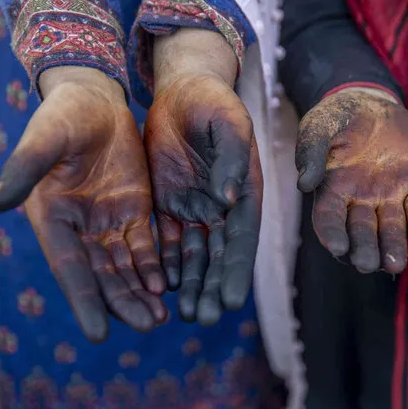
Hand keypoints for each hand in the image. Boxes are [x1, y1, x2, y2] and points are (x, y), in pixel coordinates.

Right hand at [0, 67, 166, 341]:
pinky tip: (167, 284)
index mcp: (53, 218)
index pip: (70, 268)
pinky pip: (145, 245)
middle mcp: (80, 228)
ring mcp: (109, 221)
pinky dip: (154, 265)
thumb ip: (25, 169)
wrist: (96, 100)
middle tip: (148, 325)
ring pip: (125, 266)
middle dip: (123, 302)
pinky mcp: (134, 210)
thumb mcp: (46, 138)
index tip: (98, 334)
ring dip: (141, 291)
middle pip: (103, 274)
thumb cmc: (65, 115)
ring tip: (161, 316)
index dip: (83, 300)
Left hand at [146, 29, 262, 325]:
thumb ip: (233, 158)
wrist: (182, 91)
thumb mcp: (228, 122)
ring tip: (185, 314)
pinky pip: (167, 240)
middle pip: (217, 256)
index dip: (237, 270)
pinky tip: (162, 286)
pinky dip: (166, 263)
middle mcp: (222, 208)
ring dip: (190, 284)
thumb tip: (230, 200)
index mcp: (245, 192)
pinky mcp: (168, 204)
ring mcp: (195, 208)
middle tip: (204, 318)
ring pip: (193, 255)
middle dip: (212, 287)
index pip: (243, 239)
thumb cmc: (214, 102)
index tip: (232, 301)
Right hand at [297, 88, 407, 272]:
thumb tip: (304, 184)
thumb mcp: (318, 128)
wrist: (371, 102)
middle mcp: (360, 201)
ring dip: (393, 246)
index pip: (329, 220)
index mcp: (332, 191)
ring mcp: (389, 195)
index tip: (338, 248)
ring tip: (395, 263)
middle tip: (368, 264)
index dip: (332, 235)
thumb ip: (311, 153)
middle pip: (362, 232)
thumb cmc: (337, 116)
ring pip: (392, 228)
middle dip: (365, 249)